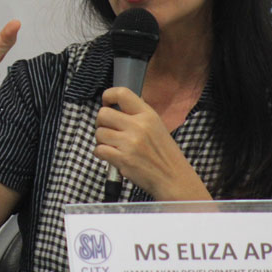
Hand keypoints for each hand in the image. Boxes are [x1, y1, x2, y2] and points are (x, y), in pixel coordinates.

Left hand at [93, 87, 211, 200]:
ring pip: (99, 133)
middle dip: (101, 122)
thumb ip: (139, 115)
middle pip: (103, 114)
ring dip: (101, 140)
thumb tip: (118, 103)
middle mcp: (138, 126)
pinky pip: (99, 150)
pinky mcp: (123, 159)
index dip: (108, 96)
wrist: (173, 178)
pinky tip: (111, 155)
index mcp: (148, 115)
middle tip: (108, 130)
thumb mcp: (157, 126)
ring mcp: (130, 143)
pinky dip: (101, 153)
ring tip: (113, 146)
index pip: (122, 93)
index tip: (106, 103)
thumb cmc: (164, 154)